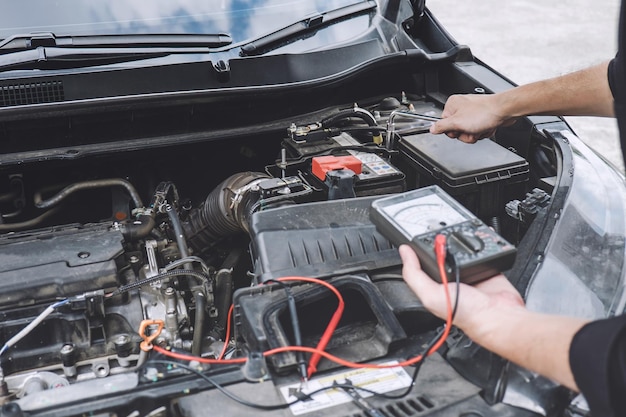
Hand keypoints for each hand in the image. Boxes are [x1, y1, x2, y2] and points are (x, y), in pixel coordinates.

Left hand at [399, 244, 524, 332]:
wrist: (497, 315)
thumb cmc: (466, 314)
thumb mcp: (430, 295)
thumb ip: (414, 275)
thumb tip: (404, 253)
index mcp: (434, 286)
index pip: (420, 265)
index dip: (415, 252)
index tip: (413, 239)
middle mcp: (450, 279)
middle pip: (440, 255)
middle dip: (438, 244)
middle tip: (437, 236)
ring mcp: (468, 272)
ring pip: (459, 250)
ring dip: (458, 240)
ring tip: (453, 234)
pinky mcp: (484, 267)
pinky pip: (480, 250)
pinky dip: (479, 242)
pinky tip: (475, 237)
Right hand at [429, 94, 515, 142]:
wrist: (505, 111)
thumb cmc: (484, 113)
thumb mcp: (457, 123)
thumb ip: (441, 127)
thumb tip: (431, 129)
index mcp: (452, 105)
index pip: (444, 124)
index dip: (452, 131)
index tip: (459, 129)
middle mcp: (461, 106)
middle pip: (456, 129)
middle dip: (465, 134)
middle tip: (472, 130)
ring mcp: (472, 112)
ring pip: (467, 131)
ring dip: (475, 134)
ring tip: (481, 128)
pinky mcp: (482, 117)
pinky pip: (477, 130)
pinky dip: (482, 131)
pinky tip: (486, 127)